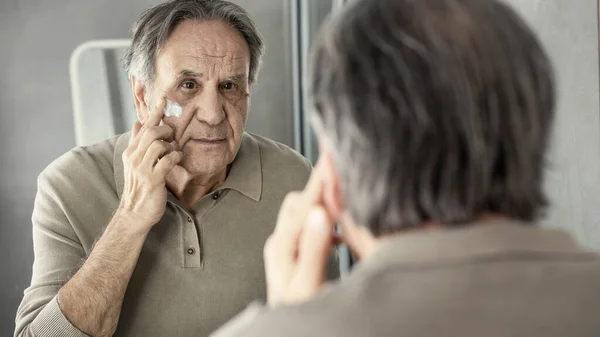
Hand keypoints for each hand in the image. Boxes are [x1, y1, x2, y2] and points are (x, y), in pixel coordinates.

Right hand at [118, 98, 182, 231]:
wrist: (135, 213)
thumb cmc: (139, 187)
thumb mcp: (135, 162)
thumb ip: (137, 143)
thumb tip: (138, 123)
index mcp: (131, 151)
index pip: (143, 126)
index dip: (154, 112)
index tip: (163, 100)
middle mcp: (134, 157)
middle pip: (151, 131)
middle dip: (165, 128)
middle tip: (172, 134)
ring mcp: (142, 168)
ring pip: (158, 144)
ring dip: (170, 145)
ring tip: (174, 151)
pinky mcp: (152, 179)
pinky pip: (167, 160)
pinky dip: (175, 157)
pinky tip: (177, 159)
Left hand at [263, 159, 335, 306]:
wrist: (284, 329)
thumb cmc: (297, 312)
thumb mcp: (308, 282)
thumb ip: (314, 248)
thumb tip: (321, 212)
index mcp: (283, 246)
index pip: (305, 203)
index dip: (320, 178)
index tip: (331, 154)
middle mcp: (280, 242)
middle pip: (299, 201)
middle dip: (320, 186)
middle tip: (341, 172)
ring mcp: (284, 248)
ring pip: (303, 212)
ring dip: (321, 203)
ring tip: (343, 197)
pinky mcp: (291, 255)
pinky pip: (307, 226)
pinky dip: (323, 220)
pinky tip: (339, 230)